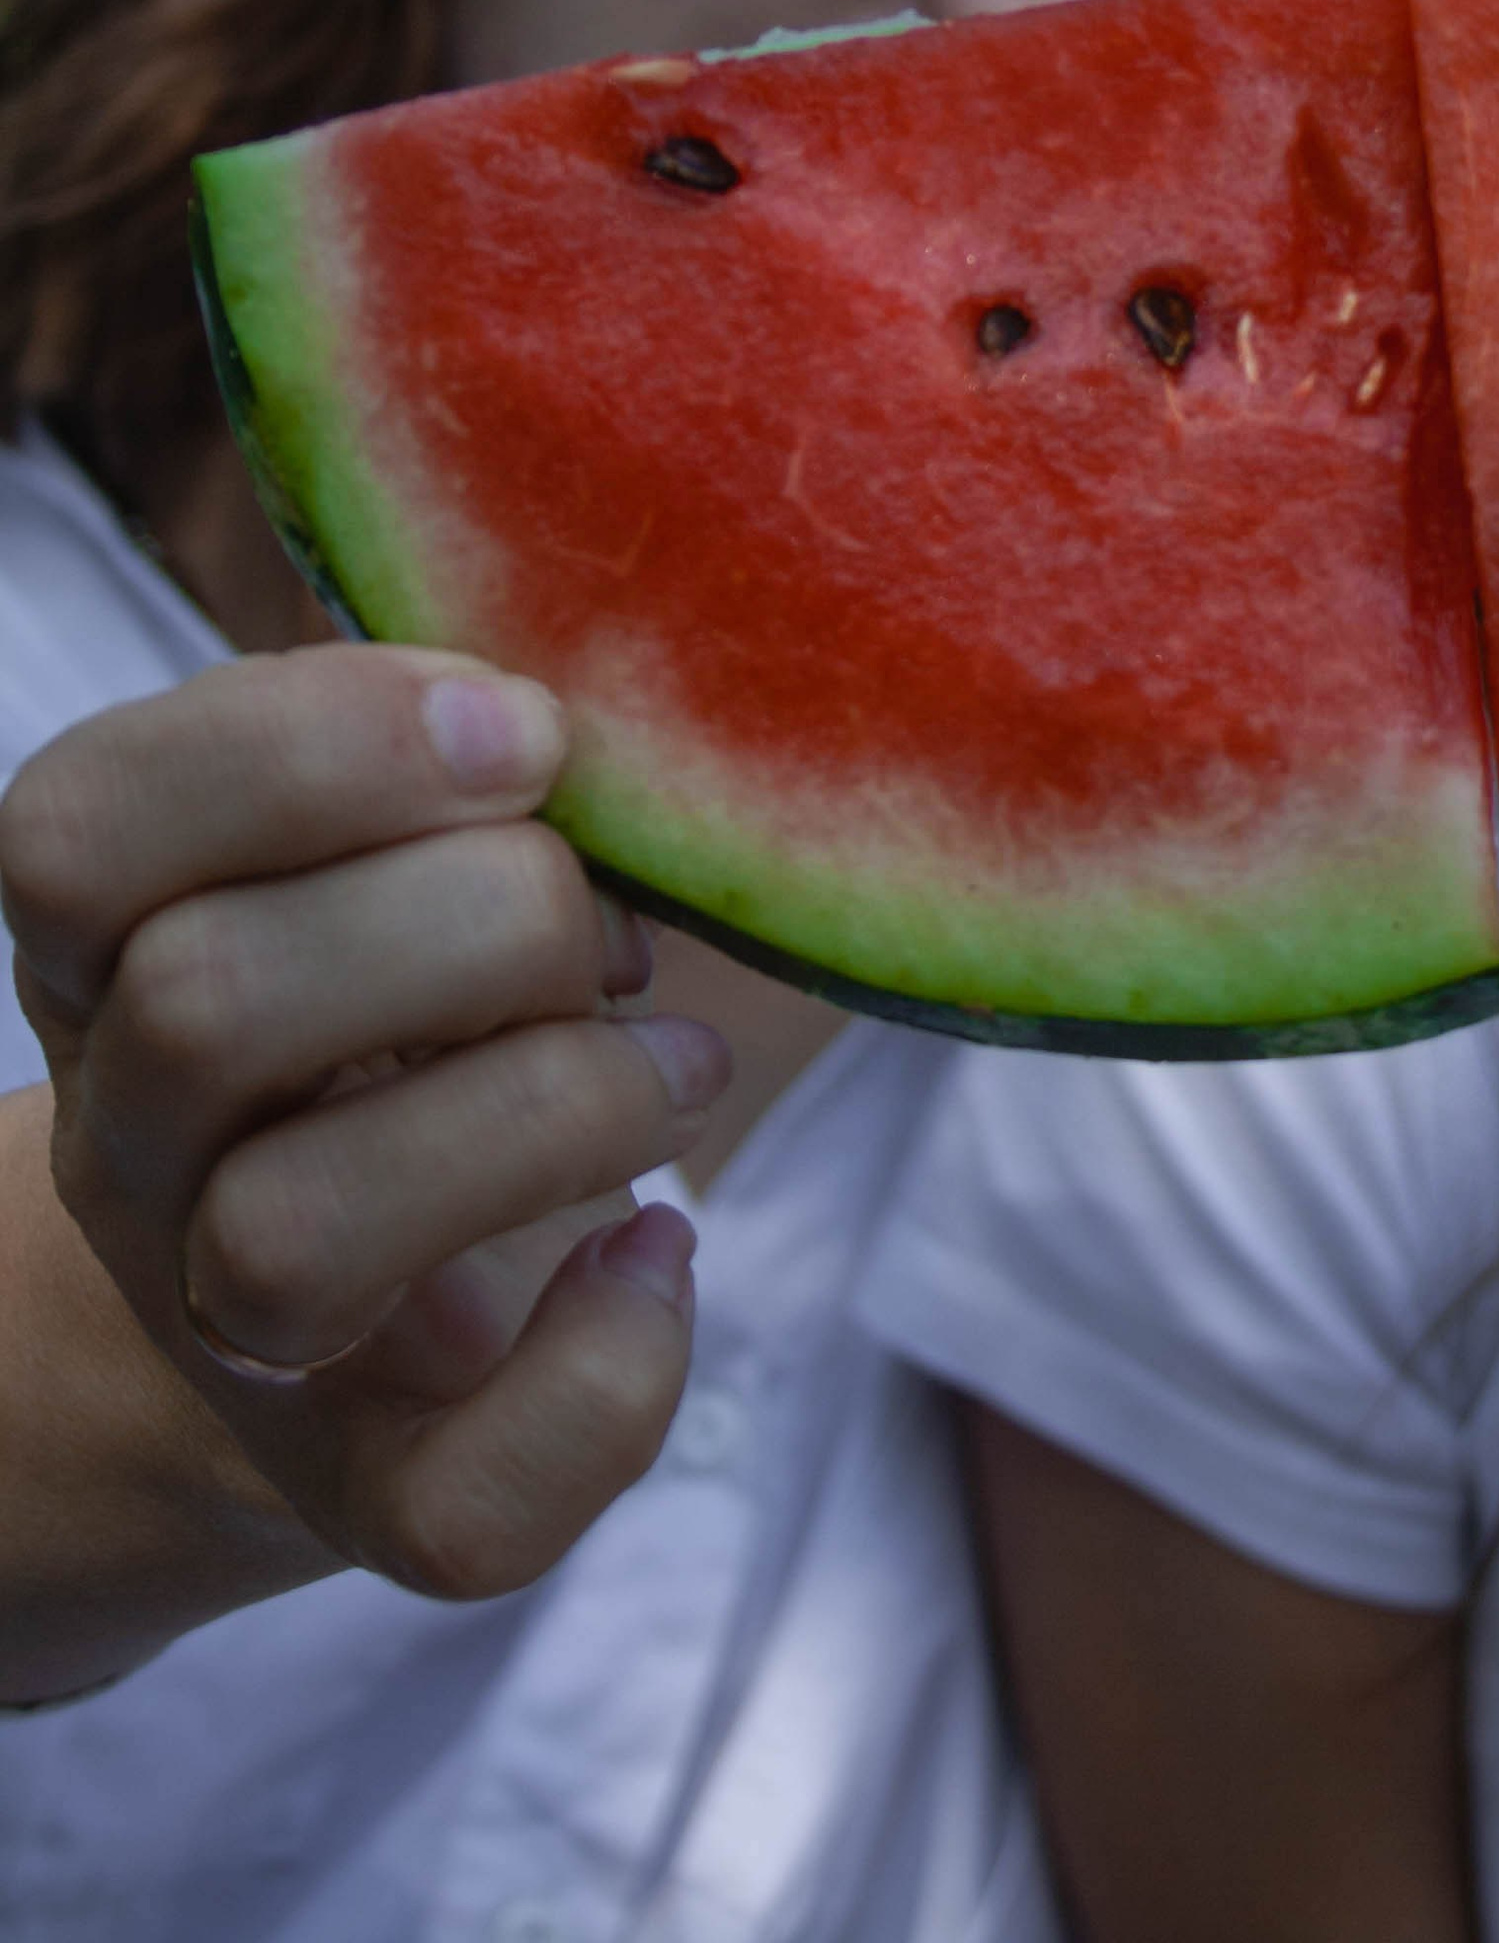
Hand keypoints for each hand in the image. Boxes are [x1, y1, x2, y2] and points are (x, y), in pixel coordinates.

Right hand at [0, 644, 730, 1657]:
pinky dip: (604, 1370)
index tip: (522, 733)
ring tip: (677, 1066)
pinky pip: (459, 1508)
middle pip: (203, 1008)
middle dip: (478, 922)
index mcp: (114, 951)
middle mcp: (131, 1148)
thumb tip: (567, 733)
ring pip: (288, 1240)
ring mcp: (230, 1339)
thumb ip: (445, 761)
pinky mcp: (377, 1494)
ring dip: (550, 1112)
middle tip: (610, 931)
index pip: (78, 831)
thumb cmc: (418, 1000)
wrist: (370, 1303)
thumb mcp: (389, 848)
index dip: (311, 750)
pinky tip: (659, 1254)